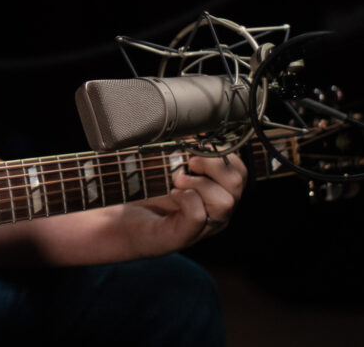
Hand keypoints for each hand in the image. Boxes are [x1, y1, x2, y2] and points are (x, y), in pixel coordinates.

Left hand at [120, 152, 246, 255]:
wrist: (123, 222)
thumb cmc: (147, 192)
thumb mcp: (170, 167)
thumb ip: (186, 152)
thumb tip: (195, 129)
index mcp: (218, 193)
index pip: (240, 171)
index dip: (224, 153)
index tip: (200, 145)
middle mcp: (217, 212)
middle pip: (237, 183)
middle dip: (214, 164)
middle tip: (189, 163)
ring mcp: (203, 227)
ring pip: (225, 202)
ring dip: (199, 183)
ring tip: (178, 181)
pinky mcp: (182, 236)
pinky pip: (198, 215)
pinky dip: (185, 198)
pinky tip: (173, 194)